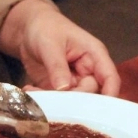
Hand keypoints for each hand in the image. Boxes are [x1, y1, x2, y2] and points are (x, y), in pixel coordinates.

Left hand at [0, 0, 120, 95]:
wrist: (28, 29)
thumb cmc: (45, 27)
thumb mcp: (50, 43)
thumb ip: (58, 66)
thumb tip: (64, 88)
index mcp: (94, 55)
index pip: (110, 78)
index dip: (110, 94)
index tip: (101, 109)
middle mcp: (88, 72)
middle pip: (91, 94)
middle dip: (73, 100)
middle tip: (52, 97)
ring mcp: (74, 82)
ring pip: (73, 101)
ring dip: (55, 101)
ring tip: (33, 91)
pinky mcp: (59, 89)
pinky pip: (57, 100)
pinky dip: (43, 99)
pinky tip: (30, 90)